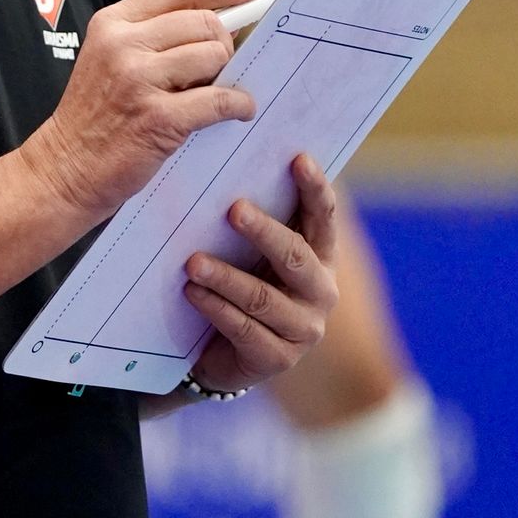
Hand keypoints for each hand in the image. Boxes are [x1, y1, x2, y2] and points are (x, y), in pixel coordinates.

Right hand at [19, 0, 267, 220]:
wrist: (65, 168)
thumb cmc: (95, 117)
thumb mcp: (111, 60)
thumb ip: (156, 38)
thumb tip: (222, 26)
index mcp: (113, 23)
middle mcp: (123, 44)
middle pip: (204, 21)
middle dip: (223, 43)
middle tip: (219, 68)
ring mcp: (138, 80)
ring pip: (214, 55)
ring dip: (226, 75)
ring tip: (213, 92)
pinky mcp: (157, 117)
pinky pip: (219, 99)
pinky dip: (238, 105)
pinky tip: (237, 111)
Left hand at [184, 157, 338, 392]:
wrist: (227, 356)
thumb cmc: (244, 286)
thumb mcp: (255, 255)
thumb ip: (258, 223)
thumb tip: (235, 165)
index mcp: (322, 258)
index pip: (324, 218)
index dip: (315, 189)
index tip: (298, 159)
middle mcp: (321, 292)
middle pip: (296, 256)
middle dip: (264, 232)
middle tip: (233, 209)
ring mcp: (303, 330)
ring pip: (263, 298)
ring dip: (225, 277)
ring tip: (192, 262)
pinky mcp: (278, 359)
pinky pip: (243, 328)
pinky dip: (215, 308)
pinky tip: (192, 292)